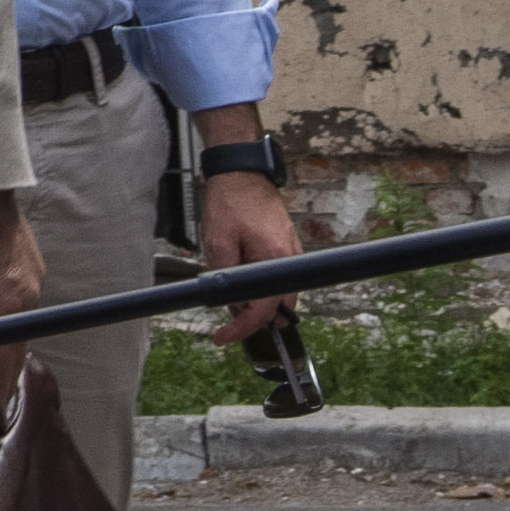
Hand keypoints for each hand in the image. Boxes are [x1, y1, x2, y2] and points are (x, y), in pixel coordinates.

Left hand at [194, 157, 314, 365]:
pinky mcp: (288, 248)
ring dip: (257, 300)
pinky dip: (262, 285)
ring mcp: (292, 254)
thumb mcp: (217, 243)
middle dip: (253, 317)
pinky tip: (242, 272)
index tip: (223, 337)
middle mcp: (290, 260)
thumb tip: (233, 305)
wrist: (242, 173)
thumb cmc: (230, 202)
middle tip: (227, 311)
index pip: (264, 311)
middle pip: (279, 309)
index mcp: (276, 259)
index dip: (242, 329)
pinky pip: (278, 279)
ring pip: (280, 295)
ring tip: (231, 285)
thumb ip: (226, 278)